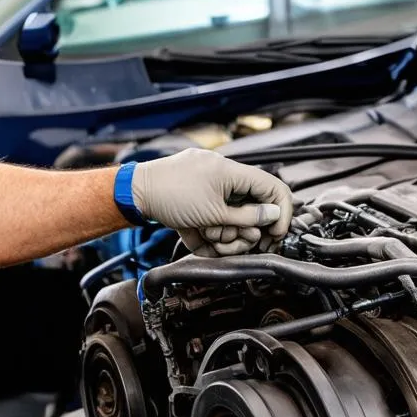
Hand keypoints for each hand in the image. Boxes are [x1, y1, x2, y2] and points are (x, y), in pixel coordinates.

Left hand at [131, 148, 292, 255]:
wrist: (136, 193)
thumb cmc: (169, 195)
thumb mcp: (214, 213)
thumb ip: (248, 217)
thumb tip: (273, 215)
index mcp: (233, 172)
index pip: (273, 188)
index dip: (280, 213)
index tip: (275, 234)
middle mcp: (225, 176)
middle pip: (254, 209)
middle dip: (245, 231)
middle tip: (238, 243)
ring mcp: (212, 187)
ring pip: (235, 216)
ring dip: (226, 233)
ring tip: (209, 236)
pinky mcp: (200, 199)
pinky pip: (217, 217)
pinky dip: (212, 230)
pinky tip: (199, 235)